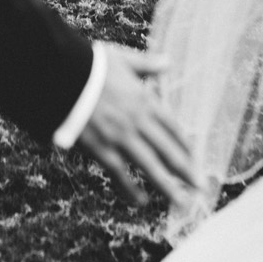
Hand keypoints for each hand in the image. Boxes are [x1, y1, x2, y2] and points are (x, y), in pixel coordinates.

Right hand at [77, 45, 199, 206]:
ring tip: (182, 202)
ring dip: (168, 186)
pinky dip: (131, 189)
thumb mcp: (123, 59)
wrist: (62, 74)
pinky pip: (120, 174)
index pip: (172, 127)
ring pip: (151, 166)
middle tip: (200, 186)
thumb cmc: (90, 64)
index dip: (185, 144)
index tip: (195, 157)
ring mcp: (121, 137)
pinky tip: (140, 202)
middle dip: (186, 170)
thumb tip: (167, 62)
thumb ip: (146, 65)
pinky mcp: (102, 149)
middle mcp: (138, 121)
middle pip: (168, 150)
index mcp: (144, 99)